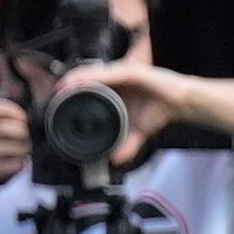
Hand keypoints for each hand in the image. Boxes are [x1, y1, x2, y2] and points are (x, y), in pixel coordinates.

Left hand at [56, 60, 187, 163]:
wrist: (180, 103)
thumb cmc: (158, 111)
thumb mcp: (138, 132)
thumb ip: (126, 146)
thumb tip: (115, 161)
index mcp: (114, 88)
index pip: (87, 84)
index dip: (71, 90)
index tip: (57, 101)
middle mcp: (116, 77)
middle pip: (86, 77)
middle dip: (68, 85)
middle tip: (53, 96)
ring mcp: (123, 73)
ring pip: (93, 73)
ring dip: (76, 80)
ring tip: (61, 89)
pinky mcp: (132, 72)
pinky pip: (109, 74)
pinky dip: (94, 78)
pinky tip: (81, 83)